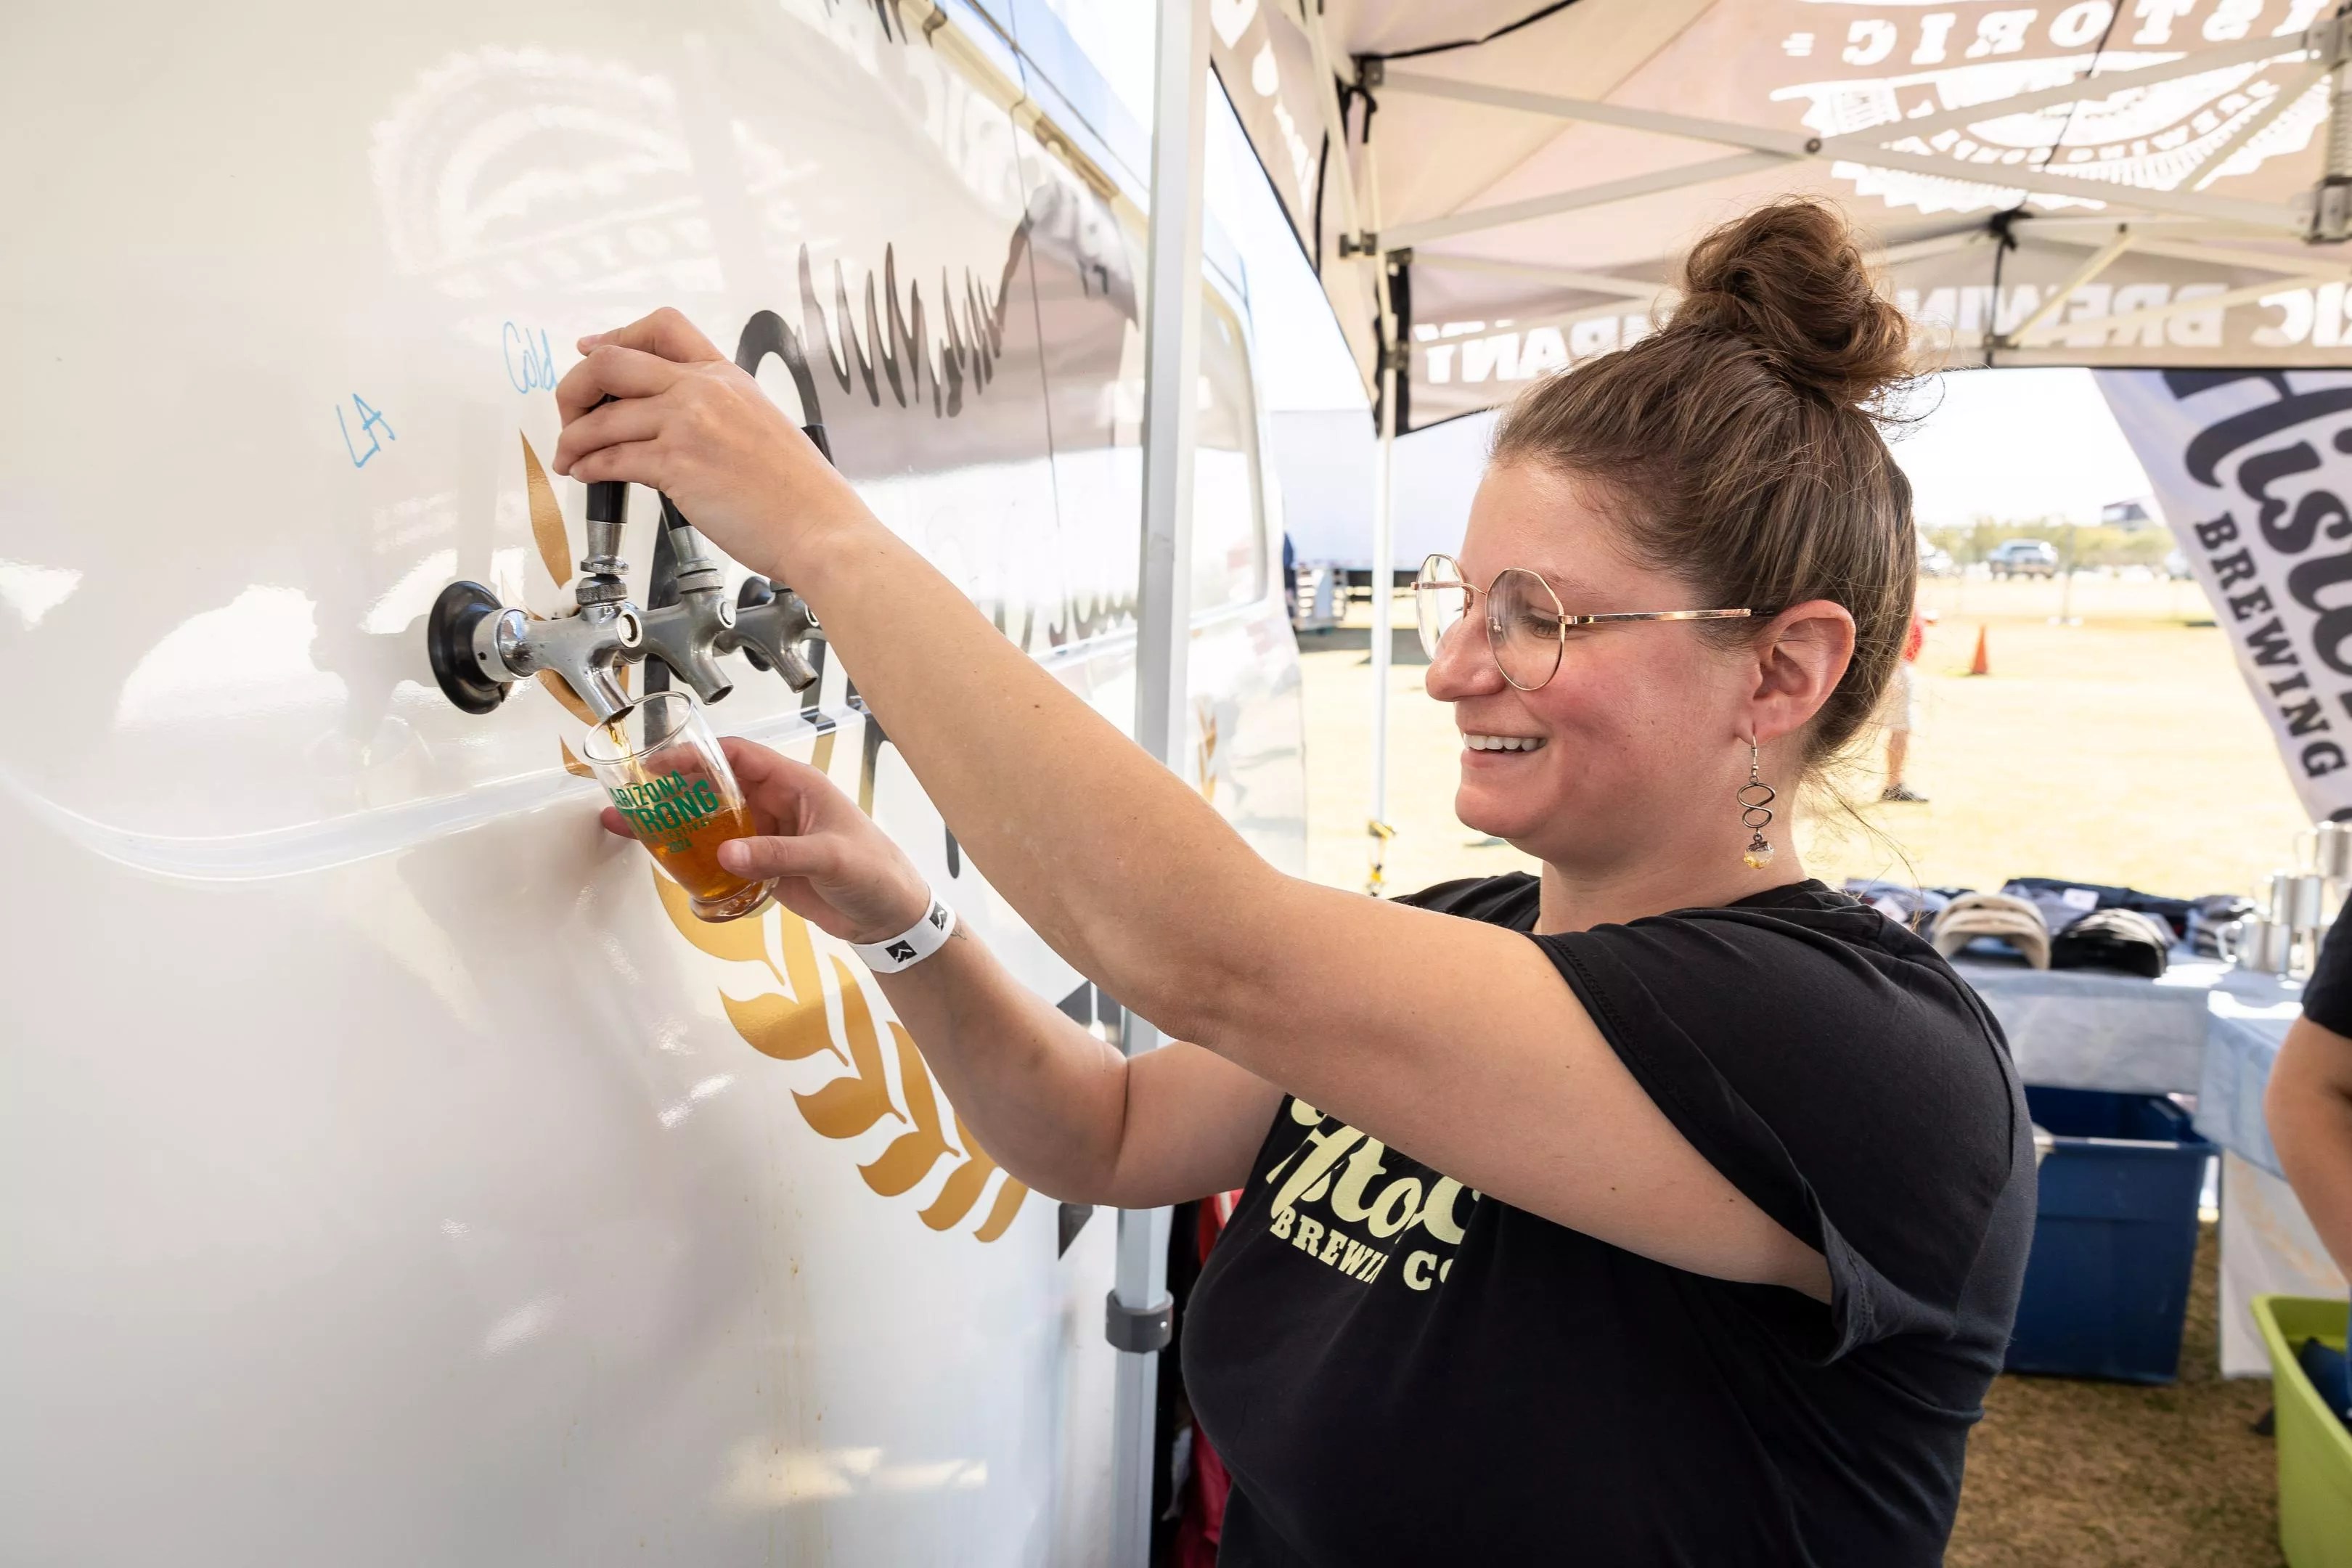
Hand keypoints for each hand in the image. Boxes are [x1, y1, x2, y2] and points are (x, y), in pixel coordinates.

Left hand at [551, 308, 871, 580]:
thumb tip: (668, 424)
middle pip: (612, 362)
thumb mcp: (761, 425)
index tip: (592, 350)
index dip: (615, 334)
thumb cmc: (800, 493)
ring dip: (573, 439)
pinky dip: (588, 466)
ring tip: (569, 457)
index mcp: (727, 376)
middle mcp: (704, 390)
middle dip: (576, 388)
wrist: (820, 527)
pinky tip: (585, 475)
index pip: (662, 327)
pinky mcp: (677, 465)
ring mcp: (688, 425)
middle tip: (570, 414)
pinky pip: (611, 458)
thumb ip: (716, 412)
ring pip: (603, 417)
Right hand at [600, 737, 931, 944]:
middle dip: (673, 792)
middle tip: (629, 801)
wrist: (889, 917)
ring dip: (677, 826)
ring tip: (633, 830)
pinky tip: (667, 863)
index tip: (657, 765)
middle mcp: (777, 804)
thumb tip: (726, 853)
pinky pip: (723, 855)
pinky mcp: (765, 866)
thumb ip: (778, 855)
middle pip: (715, 788)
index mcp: (795, 785)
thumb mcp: (829, 858)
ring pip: (714, 823)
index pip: (737, 757)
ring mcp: (768, 835)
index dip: (696, 756)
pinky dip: (697, 858)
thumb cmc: (873, 873)